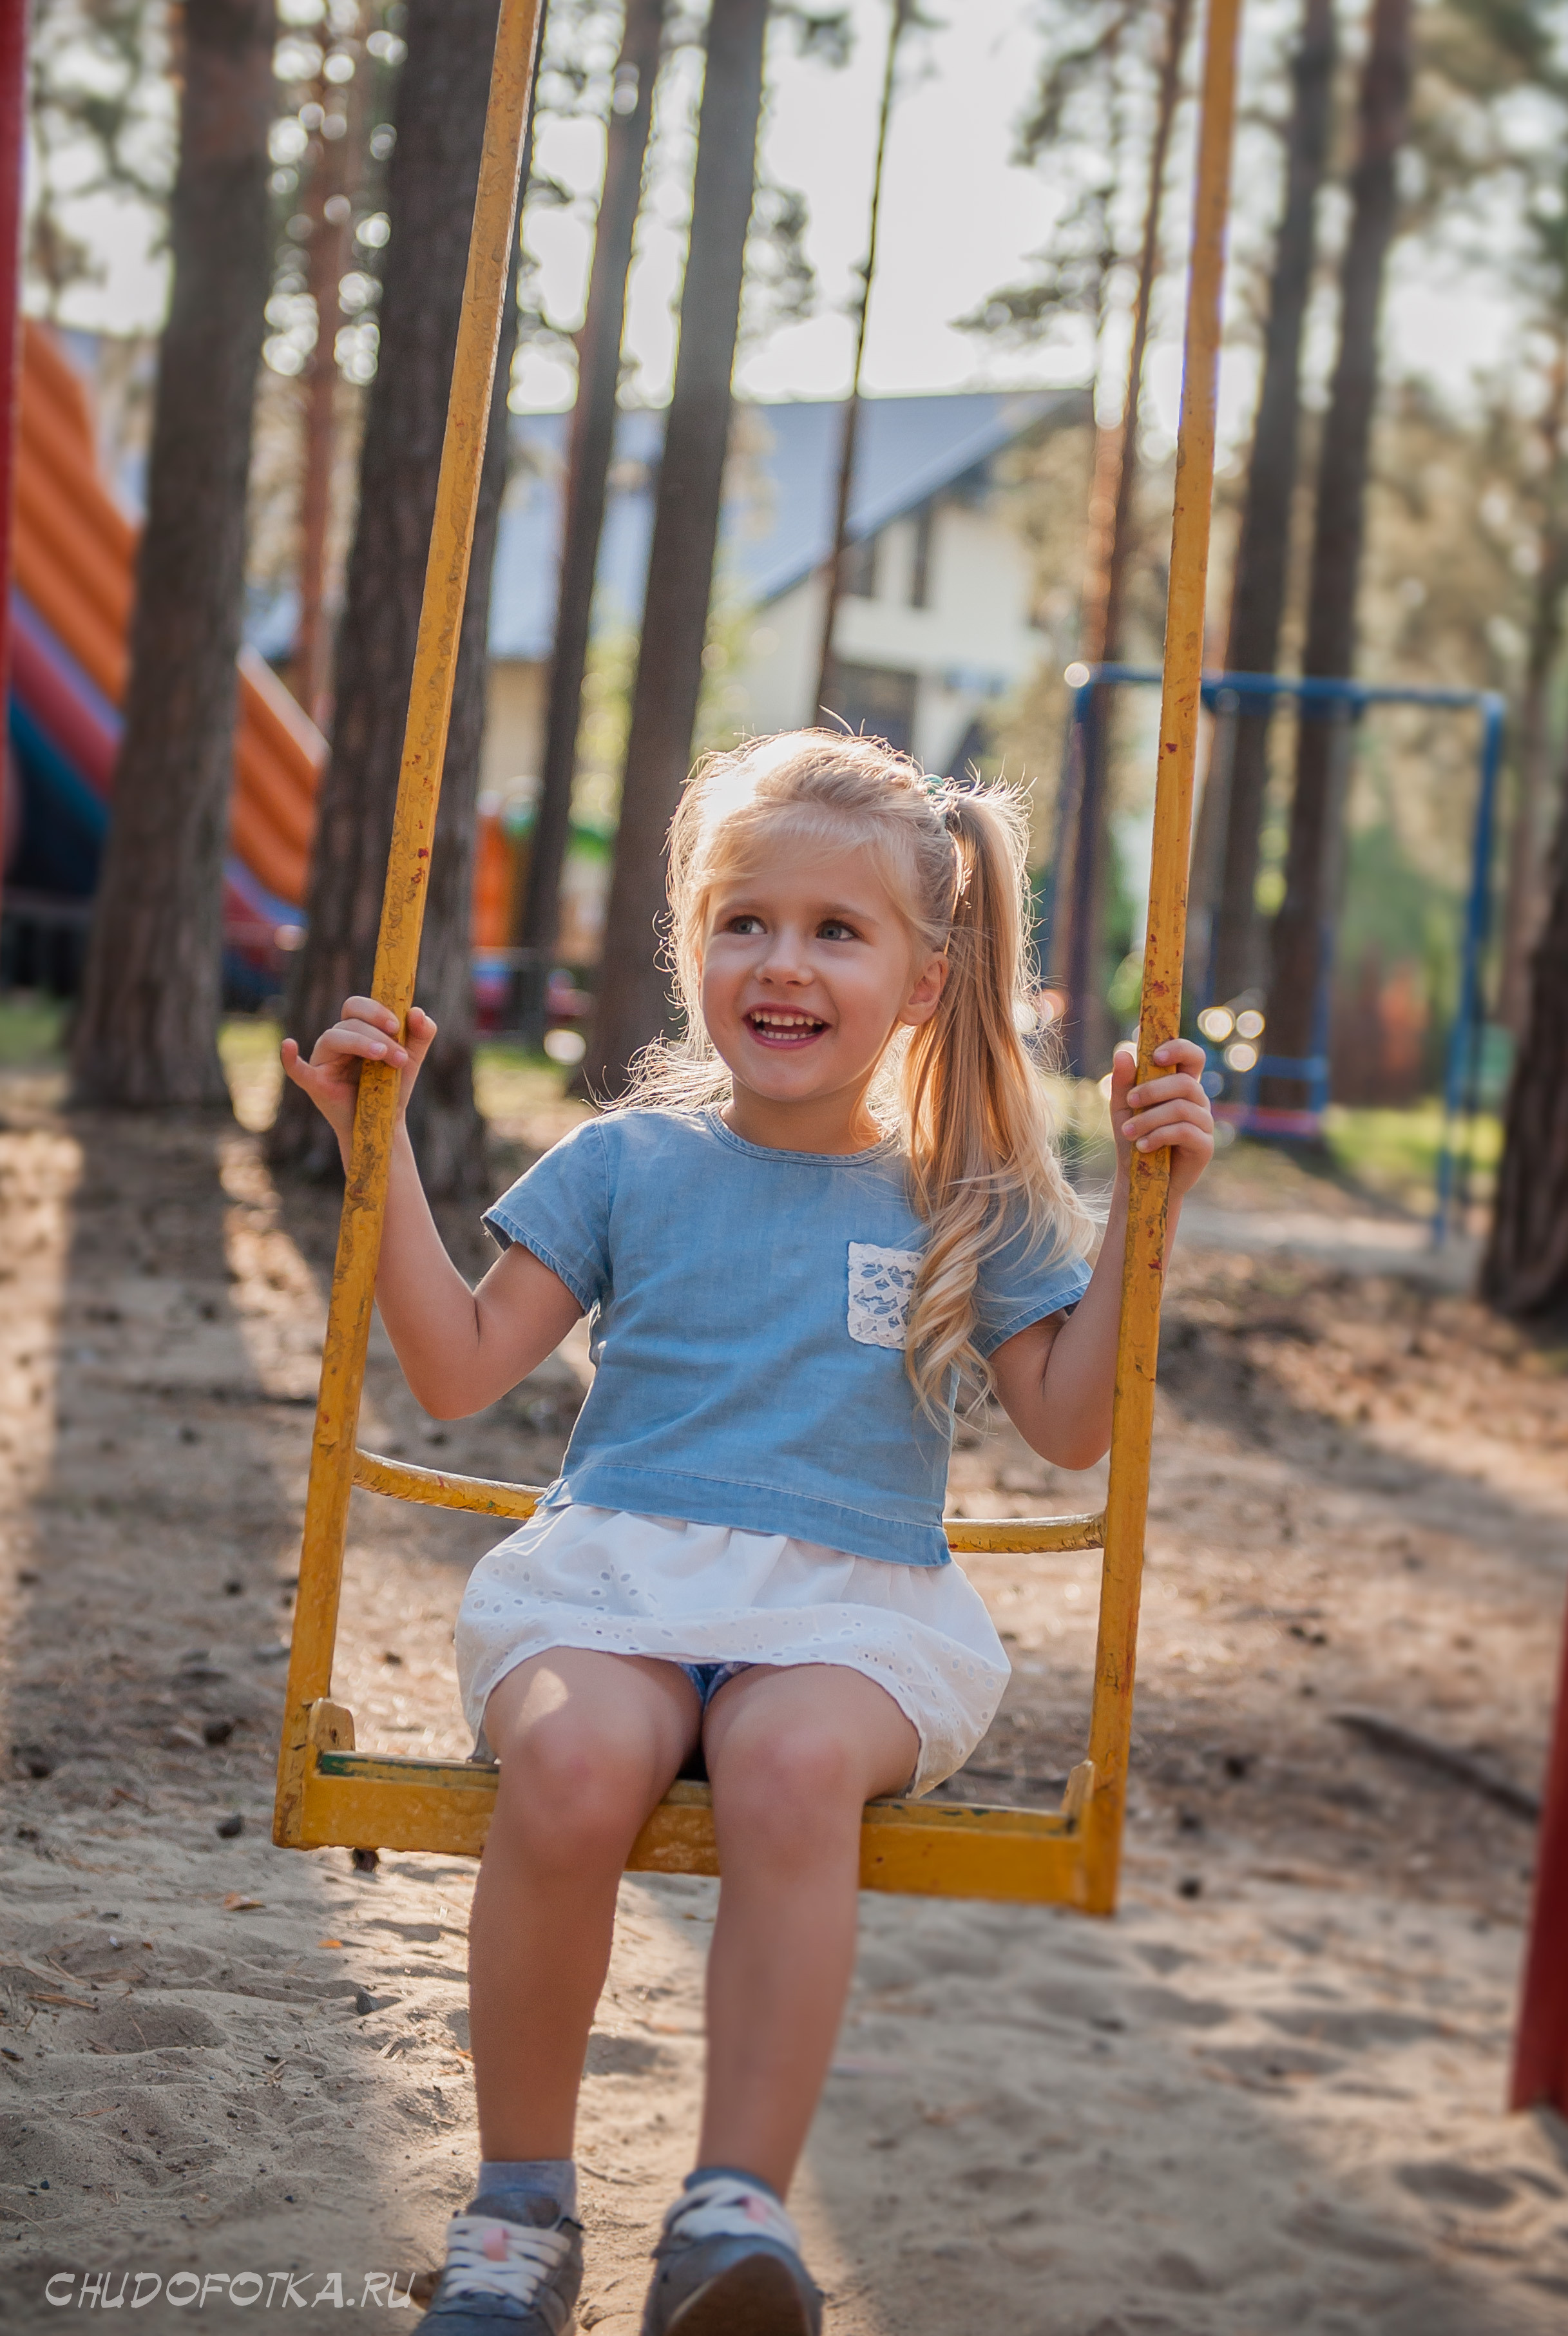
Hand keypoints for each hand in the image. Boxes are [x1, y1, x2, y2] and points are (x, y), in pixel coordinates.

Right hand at [280, 997, 436, 1147]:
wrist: (384, 1122)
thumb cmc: (392, 1086)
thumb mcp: (413, 1058)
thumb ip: (422, 1034)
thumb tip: (417, 1012)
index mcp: (356, 1030)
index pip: (357, 1006)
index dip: (375, 1010)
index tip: (397, 1026)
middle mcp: (336, 1040)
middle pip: (348, 1021)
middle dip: (375, 1033)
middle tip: (398, 1054)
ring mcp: (323, 1061)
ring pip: (333, 1038)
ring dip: (361, 1043)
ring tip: (384, 1057)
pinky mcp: (315, 1083)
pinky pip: (297, 1069)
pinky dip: (289, 1058)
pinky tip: (289, 1045)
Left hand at [1108, 1036, 1213, 1204]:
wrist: (1138, 1179)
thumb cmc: (1134, 1137)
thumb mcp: (1123, 1108)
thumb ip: (1123, 1082)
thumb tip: (1122, 1053)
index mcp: (1181, 1085)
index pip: (1193, 1057)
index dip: (1180, 1049)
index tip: (1155, 1056)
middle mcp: (1197, 1101)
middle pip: (1185, 1083)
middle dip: (1153, 1090)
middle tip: (1130, 1100)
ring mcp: (1204, 1123)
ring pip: (1182, 1108)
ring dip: (1150, 1118)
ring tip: (1128, 1132)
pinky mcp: (1204, 1146)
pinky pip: (1184, 1132)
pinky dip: (1159, 1136)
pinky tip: (1142, 1146)